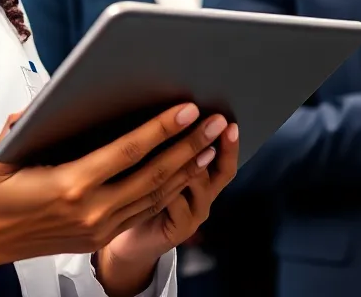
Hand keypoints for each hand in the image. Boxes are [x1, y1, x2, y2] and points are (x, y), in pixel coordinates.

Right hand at [0, 103, 228, 272]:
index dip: (161, 130)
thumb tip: (51, 97)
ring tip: (214, 142)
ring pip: (156, 195)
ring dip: (189, 167)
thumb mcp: (0, 153)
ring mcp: (99, 227)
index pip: (128, 152)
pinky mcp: (100, 237)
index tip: (188, 109)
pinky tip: (189, 169)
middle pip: (153, 174)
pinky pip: (145, 210)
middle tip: (218, 120)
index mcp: (69, 185)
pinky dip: (172, 188)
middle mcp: (91, 210)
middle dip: (190, 145)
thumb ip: (26, 123)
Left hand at [97, 122, 238, 291]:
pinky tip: (155, 177)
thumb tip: (171, 117)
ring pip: (198, 183)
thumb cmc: (141, 200)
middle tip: (218, 124)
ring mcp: (194, 215)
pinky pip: (176, 203)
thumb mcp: (158, 172)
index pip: (223, 160)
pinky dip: (169, 188)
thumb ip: (168, 151)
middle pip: (222, 171)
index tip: (228, 123)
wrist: (131, 243)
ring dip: (191, 162)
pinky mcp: (180, 230)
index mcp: (202, 182)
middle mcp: (204, 198)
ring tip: (183, 143)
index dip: (229, 143)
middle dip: (220, 145)